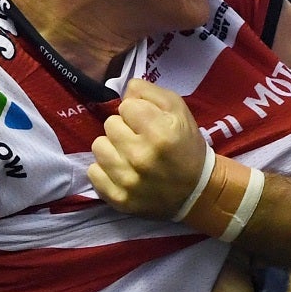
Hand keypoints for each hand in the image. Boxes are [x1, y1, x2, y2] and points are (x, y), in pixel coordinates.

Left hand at [89, 79, 209, 217]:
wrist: (197, 190)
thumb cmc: (186, 144)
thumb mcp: (178, 109)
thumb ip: (149, 92)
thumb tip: (124, 92)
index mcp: (160, 133)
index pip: (126, 106)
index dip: (137, 111)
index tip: (147, 123)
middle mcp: (141, 158)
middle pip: (110, 125)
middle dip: (124, 128)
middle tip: (139, 139)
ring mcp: (128, 182)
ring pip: (98, 146)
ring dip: (112, 147)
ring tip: (128, 154)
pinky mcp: (119, 199)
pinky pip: (93, 172)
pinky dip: (105, 170)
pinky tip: (122, 170)